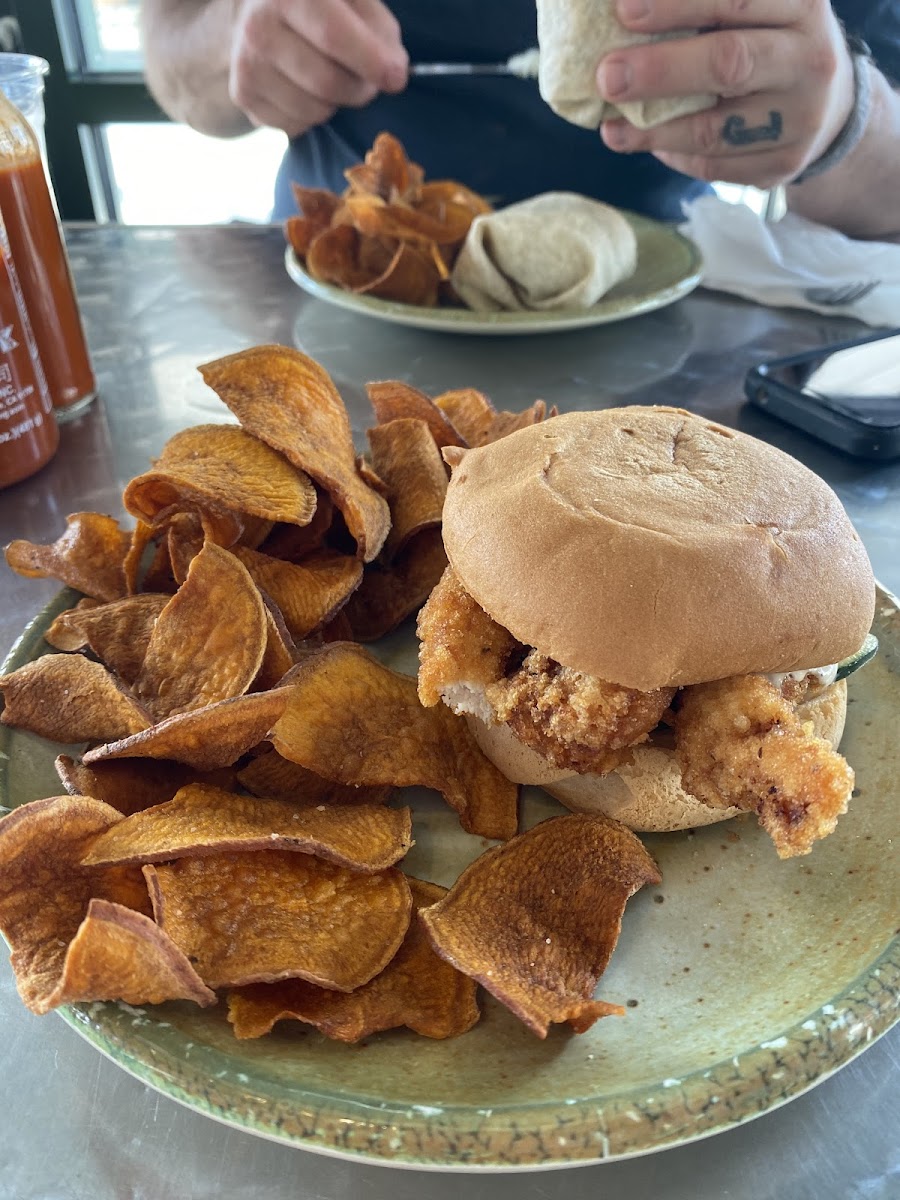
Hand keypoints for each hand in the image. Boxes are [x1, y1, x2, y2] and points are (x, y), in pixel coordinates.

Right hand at [229, 0, 407, 137]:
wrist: (257, 13)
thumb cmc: (320, 5)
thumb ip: (378, 27)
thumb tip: (393, 71)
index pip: (333, 35)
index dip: (371, 62)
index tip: (396, 78)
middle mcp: (259, 26)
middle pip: (327, 82)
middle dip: (359, 89)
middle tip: (367, 81)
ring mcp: (247, 63)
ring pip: (314, 110)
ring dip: (336, 104)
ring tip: (333, 78)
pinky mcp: (244, 95)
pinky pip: (296, 125)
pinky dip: (313, 116)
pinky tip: (307, 89)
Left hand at [596, 0, 855, 187]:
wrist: (829, 102)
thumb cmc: (770, 40)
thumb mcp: (756, 10)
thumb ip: (709, 9)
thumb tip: (620, 14)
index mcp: (802, 4)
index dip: (678, 5)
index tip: (623, 10)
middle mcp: (809, 59)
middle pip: (729, 63)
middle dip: (659, 70)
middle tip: (607, 76)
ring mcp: (800, 119)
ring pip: (714, 130)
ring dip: (652, 130)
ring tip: (612, 127)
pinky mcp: (782, 165)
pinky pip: (713, 166)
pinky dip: (671, 153)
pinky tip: (643, 141)